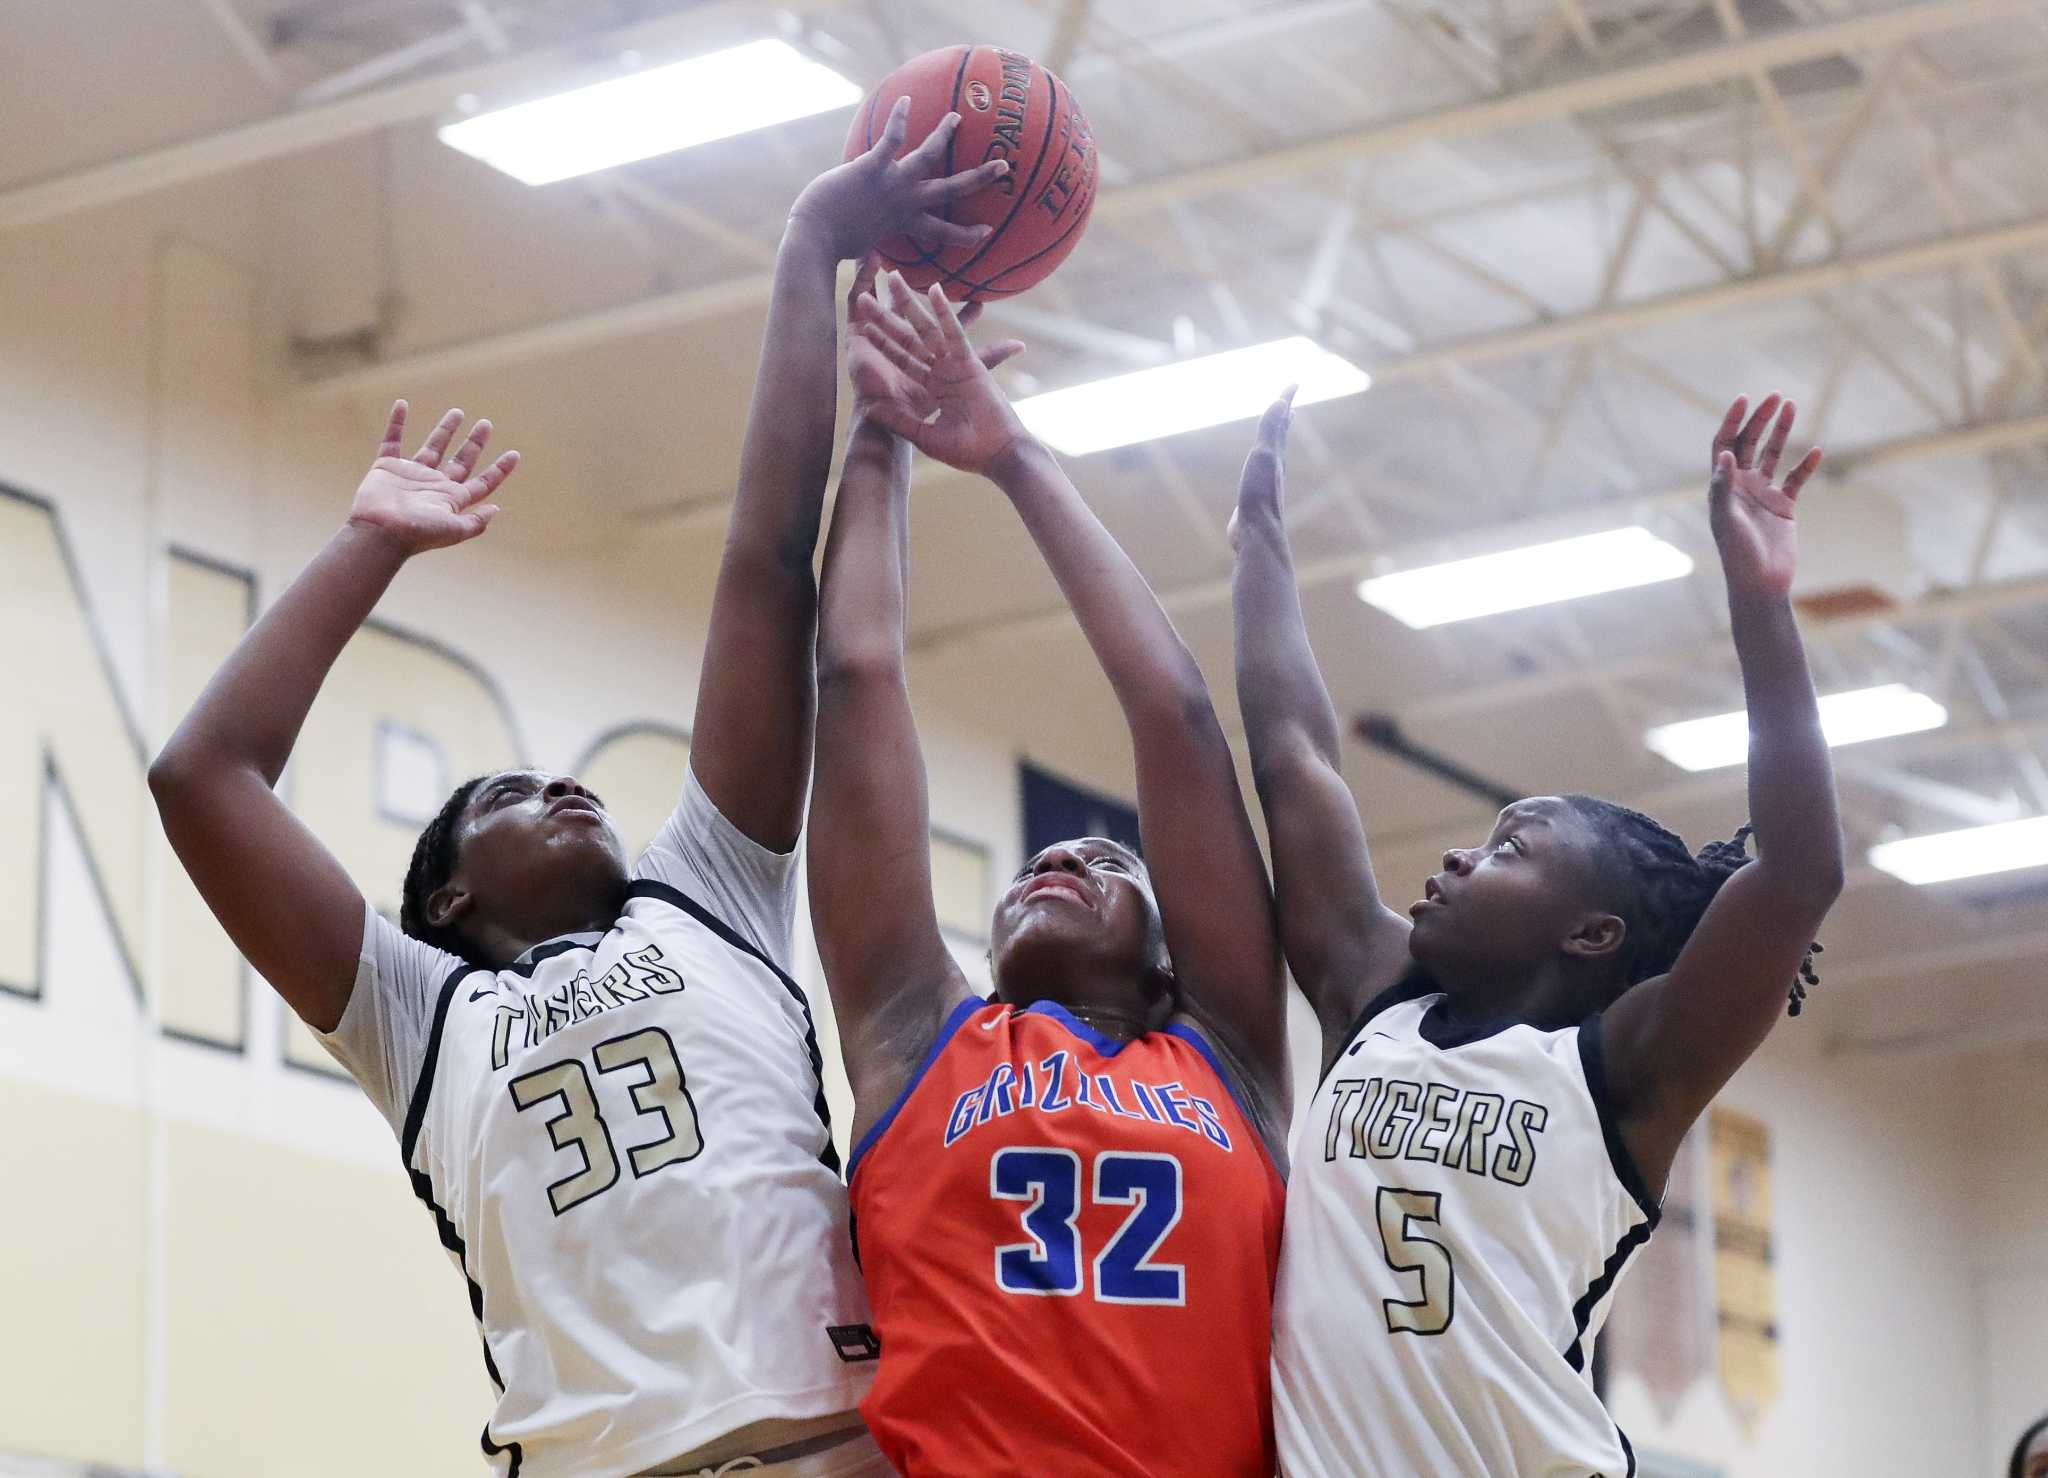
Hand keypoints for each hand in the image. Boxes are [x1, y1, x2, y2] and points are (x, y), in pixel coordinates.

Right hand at [347, 402, 518, 554]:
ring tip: (458, 412)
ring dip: (445, 429)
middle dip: (474, 443)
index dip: (499, 469)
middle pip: (461, 460)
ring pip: (433, 446)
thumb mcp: (454, 530)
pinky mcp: (387, 466)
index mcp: (452, 499)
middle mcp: (435, 485)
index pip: (483, 482)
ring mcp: (411, 475)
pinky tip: (402, 404)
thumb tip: (497, 509)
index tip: (515, 454)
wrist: (379, 531)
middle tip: (486, 424)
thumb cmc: (418, 532)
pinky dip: (395, 422)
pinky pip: (391, 440)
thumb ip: (476, 521)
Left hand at [790, 96, 1009, 260]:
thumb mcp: (861, 246)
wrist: (814, 235)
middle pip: (951, 189)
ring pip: (928, 156)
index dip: (966, 235)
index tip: (986, 231)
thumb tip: (870, 258)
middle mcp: (905, 202)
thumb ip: (871, 243)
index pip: (944, 233)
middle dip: (980, 178)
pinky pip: (892, 138)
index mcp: (904, 223)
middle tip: (1003, 166)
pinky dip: (900, 118)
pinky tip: (906, 99)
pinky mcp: (872, 167)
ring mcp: (891, 183)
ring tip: (956, 118)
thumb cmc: (832, 243)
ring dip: (944, 135)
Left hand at [850, 271, 1024, 472]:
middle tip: (868, 292)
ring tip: (892, 276)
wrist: (996, 456)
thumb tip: (869, 409)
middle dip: (888, 314)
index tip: (863, 323)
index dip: (882, 341)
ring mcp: (954, 365)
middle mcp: (940, 371)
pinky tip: (933, 290)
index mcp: (930, 387)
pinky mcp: (969, 363)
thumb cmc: (967, 452)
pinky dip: (944, 312)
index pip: (901, 359)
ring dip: (908, 303)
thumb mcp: (924, 435)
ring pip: (925, 329)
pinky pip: (953, 333)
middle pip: (908, 337)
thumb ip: (898, 420)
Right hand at [1227, 387, 1296, 551]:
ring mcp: (1265, 483)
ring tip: (1273, 434)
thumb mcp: (1263, 456)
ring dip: (1272, 441)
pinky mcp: (1254, 498)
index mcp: (1276, 454)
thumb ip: (1269, 431)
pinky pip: (1257, 473)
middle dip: (1282, 419)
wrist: (1257, 533)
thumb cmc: (1259, 494)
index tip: (1294, 382)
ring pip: (1270, 455)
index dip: (1285, 401)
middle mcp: (1274, 466)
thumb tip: (1281, 402)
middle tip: (1286, 404)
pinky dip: (1258, 463)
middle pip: (1280, 437)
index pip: (1282, 421)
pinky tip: (1256, 471)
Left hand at [1709, 394, 1820, 599]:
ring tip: (1791, 406)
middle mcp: (1741, 486)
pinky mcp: (1784, 507)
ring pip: (1773, 455)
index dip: (1732, 421)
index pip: (1724, 445)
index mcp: (1722, 486)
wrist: (1760, 582)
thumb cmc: (1736, 554)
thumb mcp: (1725, 519)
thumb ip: (1723, 487)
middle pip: (1749, 443)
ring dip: (1781, 432)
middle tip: (1775, 396)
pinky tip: (1816, 451)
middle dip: (1760, 419)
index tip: (1745, 400)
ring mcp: (1763, 495)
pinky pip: (1796, 479)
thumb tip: (1724, 454)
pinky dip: (1806, 465)